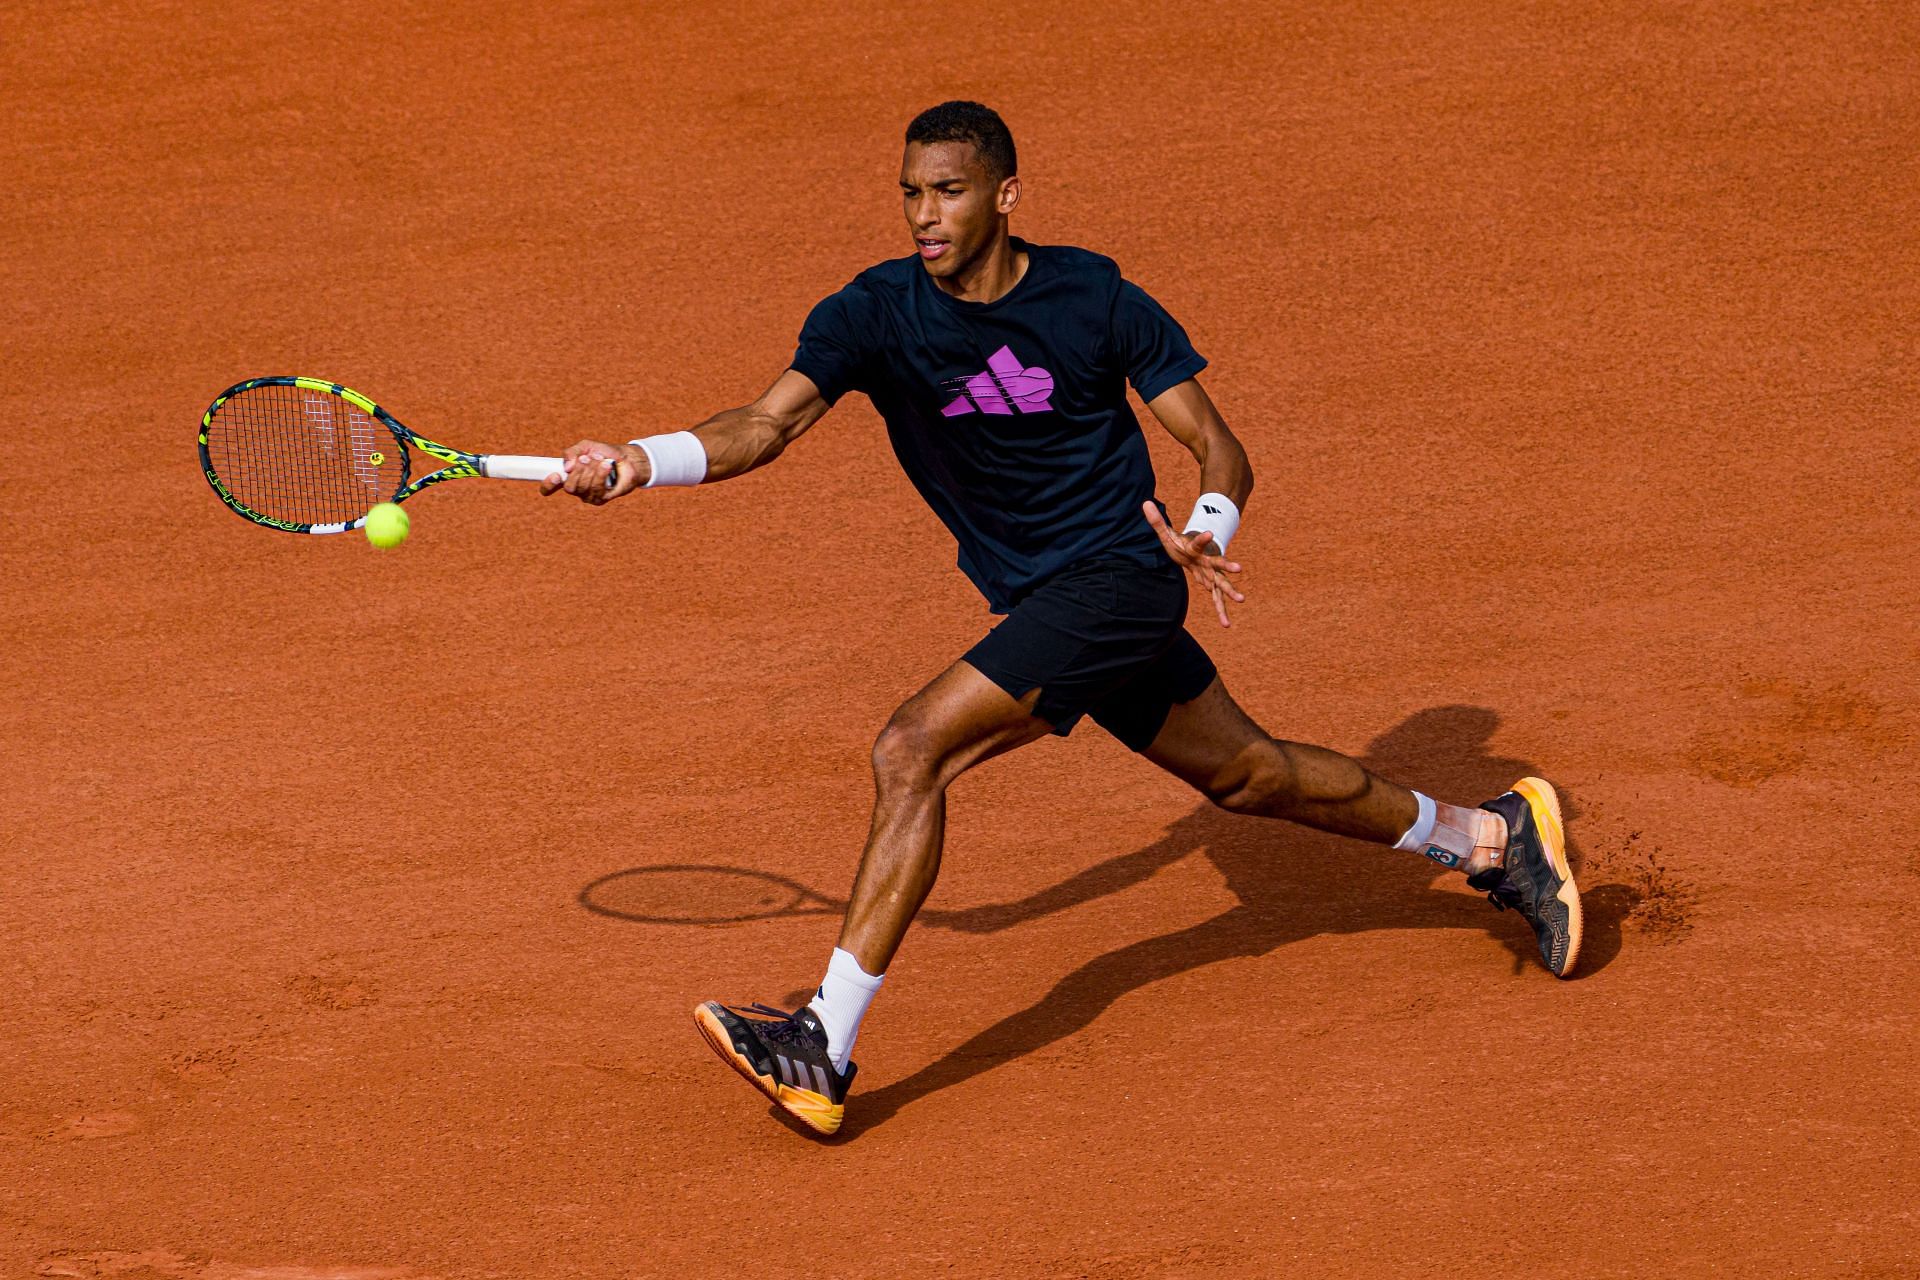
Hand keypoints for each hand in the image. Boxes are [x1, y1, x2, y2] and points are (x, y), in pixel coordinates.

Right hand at [539, 440, 649, 504]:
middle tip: (587, 458)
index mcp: (567, 476)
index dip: (548, 485)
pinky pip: (597, 489)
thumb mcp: (585, 446)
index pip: (549, 488)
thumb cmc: (604, 453)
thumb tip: (567, 467)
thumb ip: (572, 453)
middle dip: (578, 471)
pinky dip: (601, 474)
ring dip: (591, 470)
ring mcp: (588, 495)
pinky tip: (606, 466)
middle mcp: (576, 489)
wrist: (626, 458)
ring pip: (583, 487)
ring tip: (601, 459)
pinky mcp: (602, 498)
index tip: (555, 475)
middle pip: (569, 487)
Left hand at [1142, 500, 1245, 627]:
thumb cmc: (1180, 543)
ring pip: (1221, 583)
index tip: (1210, 533)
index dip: (1203, 538)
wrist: (1194, 551)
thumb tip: (1145, 502)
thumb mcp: (1166, 532)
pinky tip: (1226, 625)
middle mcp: (1206, 561)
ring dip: (1230, 592)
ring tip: (1241, 600)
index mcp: (1195, 548)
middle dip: (1227, 566)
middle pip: (1217, 564)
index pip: (1198, 542)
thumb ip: (1156, 520)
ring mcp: (1211, 573)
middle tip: (1239, 568)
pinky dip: (1221, 611)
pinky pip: (1216, 599)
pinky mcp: (1210, 584)